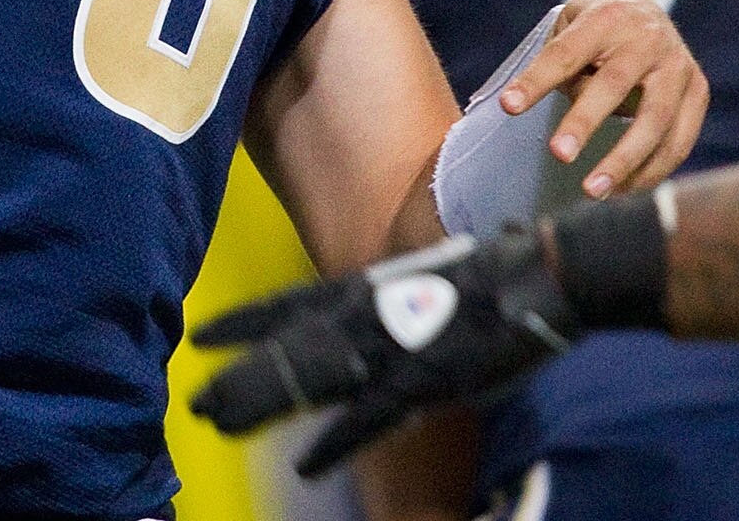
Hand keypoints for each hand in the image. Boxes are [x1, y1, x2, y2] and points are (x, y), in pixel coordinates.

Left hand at [193, 229, 578, 474]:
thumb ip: (393, 300)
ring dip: (266, 402)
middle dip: (241, 376)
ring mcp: (392, 348)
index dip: (245, 322)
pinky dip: (336, 442)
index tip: (203, 336)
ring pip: (312, 379)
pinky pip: (369, 418)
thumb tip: (374, 308)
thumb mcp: (425, 280)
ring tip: (223, 424)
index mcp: (367, 289)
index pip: (289, 305)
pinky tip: (307, 464)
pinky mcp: (424, 382)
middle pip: (287, 349)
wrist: (540, 275)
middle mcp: (367, 315)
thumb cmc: (492, 277)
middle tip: (198, 403)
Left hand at [495, 0, 707, 199]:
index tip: (509, 106)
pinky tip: (622, 190)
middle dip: (585, 121)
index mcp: (608, 16)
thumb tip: (558, 124)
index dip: (538, 79)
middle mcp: (648, 37)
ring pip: (655, 120)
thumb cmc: (594, 28)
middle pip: (615, 83)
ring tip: (592, 191)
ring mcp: (679, 64)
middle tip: (558, 155)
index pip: (567, 51)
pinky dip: (652, 169)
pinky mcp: (698, 90)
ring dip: (624, 160)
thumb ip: (562, 68)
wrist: (645, 10)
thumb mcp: (570, 27)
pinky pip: (678, 139)